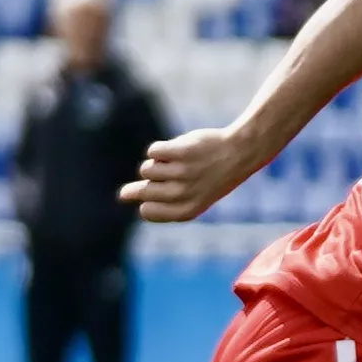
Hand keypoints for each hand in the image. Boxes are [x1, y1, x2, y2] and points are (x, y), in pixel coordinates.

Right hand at [122, 124, 263, 223]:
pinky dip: (162, 149)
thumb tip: (122, 196)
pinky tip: (182, 150)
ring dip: (159, 163)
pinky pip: (153, 151)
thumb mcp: (188, 195)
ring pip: (146, 169)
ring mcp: (182, 173)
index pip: (146, 212)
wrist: (240, 153)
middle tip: (178, 174)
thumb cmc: (209, 177)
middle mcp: (184, 194)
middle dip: (152, 181)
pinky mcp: (181, 151)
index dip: (149, 200)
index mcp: (187, 211)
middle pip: (143, 190)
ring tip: (182, 162)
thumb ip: (157, 198)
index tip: (166, 191)